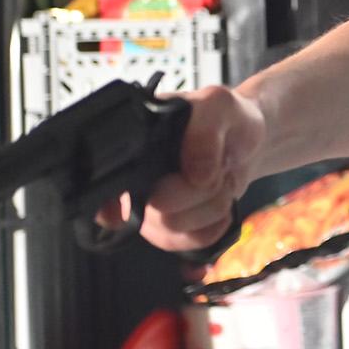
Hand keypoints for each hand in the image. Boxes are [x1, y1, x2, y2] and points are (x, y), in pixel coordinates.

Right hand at [98, 85, 265, 253]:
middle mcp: (132, 181)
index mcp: (129, 145)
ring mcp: (151, 210)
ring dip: (210, 206)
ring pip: (173, 231)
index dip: (120, 198)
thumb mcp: (218, 105)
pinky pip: (190, 243)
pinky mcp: (174, 229)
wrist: (249, 141)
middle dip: (197, 191)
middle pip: (154, 212)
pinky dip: (214, 225)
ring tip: (218, 179)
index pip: (99, 185)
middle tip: (213, 167)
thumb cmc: (225, 118)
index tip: (154, 190)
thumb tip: (194, 175)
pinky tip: (220, 202)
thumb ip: (203, 130)